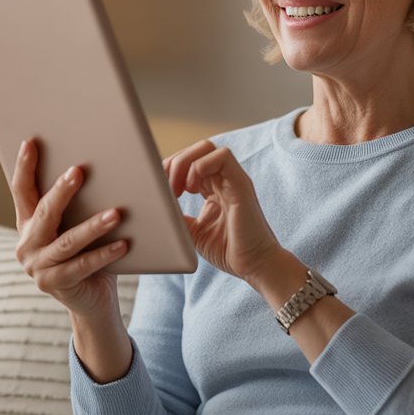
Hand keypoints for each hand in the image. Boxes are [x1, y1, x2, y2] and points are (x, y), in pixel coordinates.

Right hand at [10, 139, 127, 316]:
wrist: (91, 300)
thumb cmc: (90, 252)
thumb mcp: (80, 224)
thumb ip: (85, 199)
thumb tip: (122, 162)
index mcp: (28, 223)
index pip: (22, 190)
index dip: (24, 167)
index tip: (31, 142)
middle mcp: (27, 244)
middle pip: (44, 212)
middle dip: (62, 191)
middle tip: (79, 171)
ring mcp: (37, 267)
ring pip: (67, 241)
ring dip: (93, 226)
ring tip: (116, 213)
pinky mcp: (55, 285)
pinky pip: (82, 266)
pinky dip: (104, 254)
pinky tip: (123, 244)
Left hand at [163, 140, 281, 281]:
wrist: (256, 266)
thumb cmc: (229, 251)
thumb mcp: (193, 233)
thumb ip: (177, 217)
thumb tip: (157, 207)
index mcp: (214, 188)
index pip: (190, 161)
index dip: (171, 168)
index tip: (160, 189)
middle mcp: (224, 180)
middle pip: (197, 148)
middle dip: (175, 162)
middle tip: (166, 188)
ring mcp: (233, 180)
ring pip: (207, 148)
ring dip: (184, 163)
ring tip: (178, 188)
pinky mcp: (241, 185)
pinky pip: (222, 157)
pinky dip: (199, 167)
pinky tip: (192, 189)